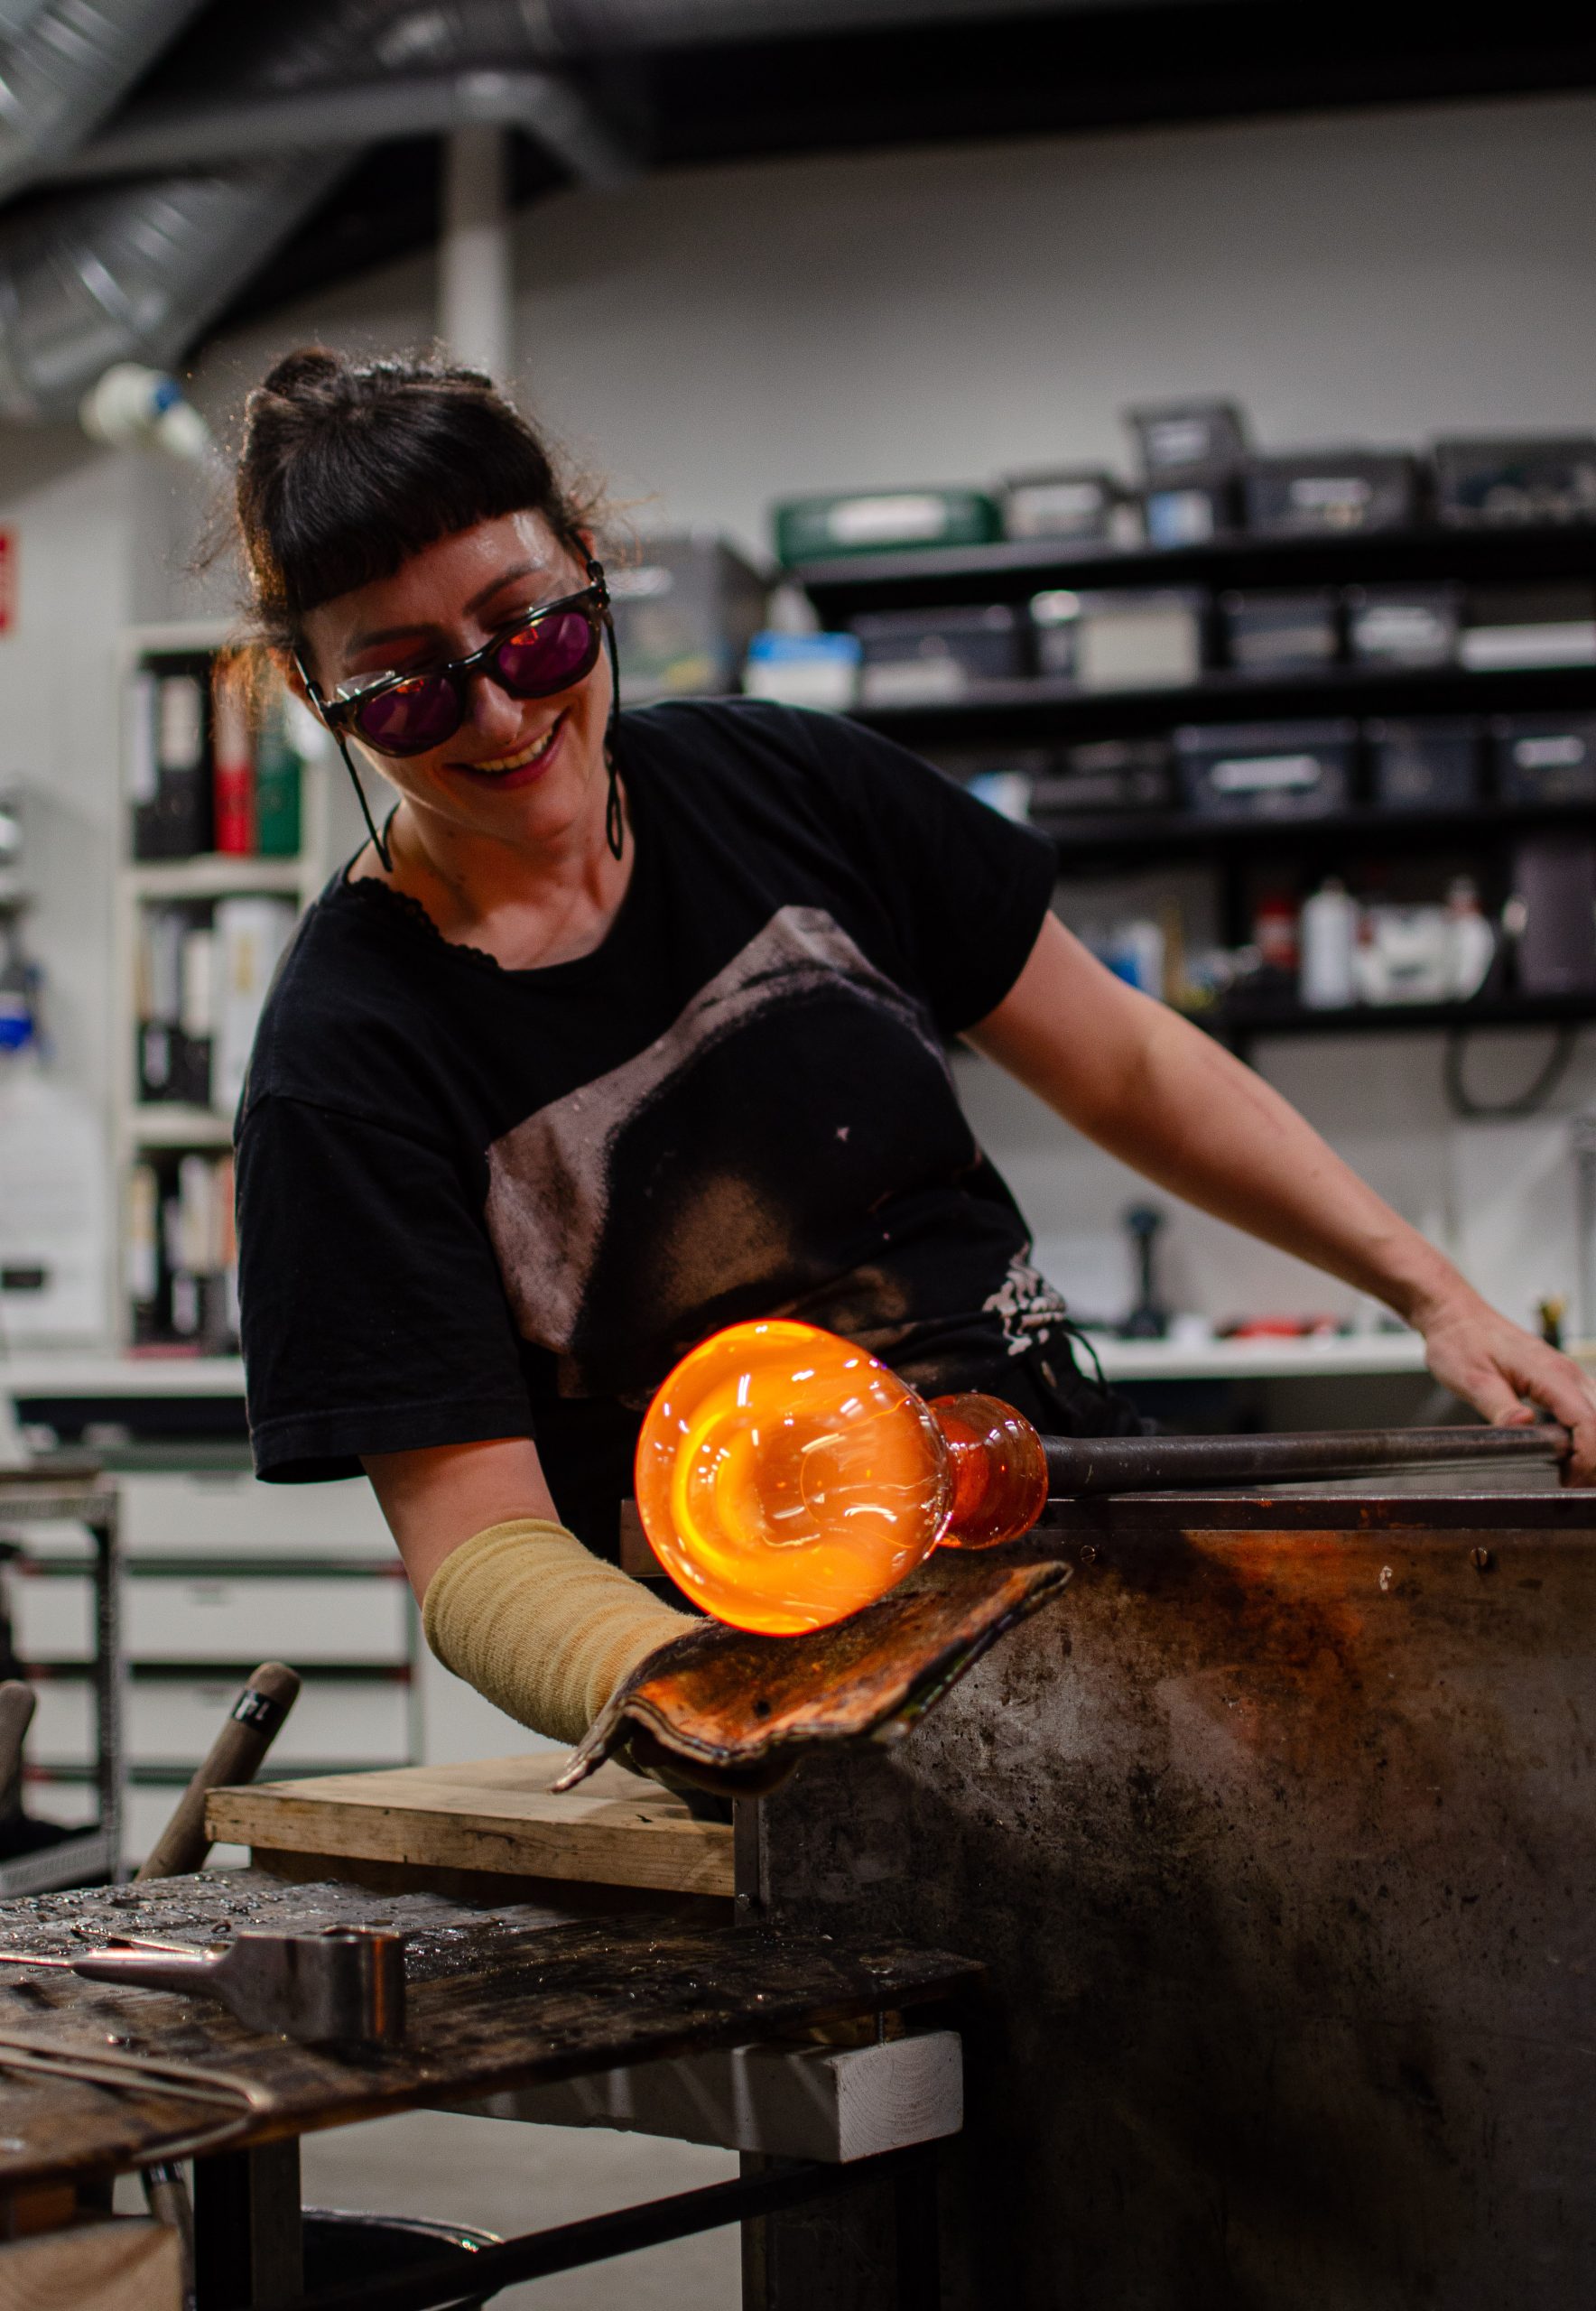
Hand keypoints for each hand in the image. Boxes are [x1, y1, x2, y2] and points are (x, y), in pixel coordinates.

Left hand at [1415, 1289, 1595, 1483]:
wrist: (1457, 1316)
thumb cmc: (1460, 1342)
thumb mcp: (1471, 1379)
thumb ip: (1498, 1406)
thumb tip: (1522, 1426)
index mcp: (1549, 1374)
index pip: (1589, 1421)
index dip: (1588, 1457)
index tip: (1572, 1479)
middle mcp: (1567, 1373)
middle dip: (1594, 1458)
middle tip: (1571, 1482)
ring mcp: (1568, 1375)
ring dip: (1593, 1445)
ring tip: (1572, 1471)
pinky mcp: (1563, 1379)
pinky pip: (1590, 1407)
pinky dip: (1589, 1431)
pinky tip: (1570, 1450)